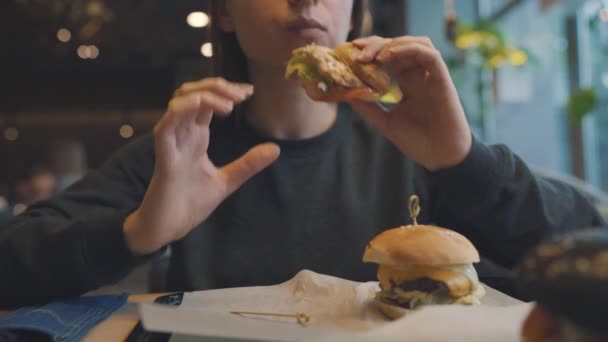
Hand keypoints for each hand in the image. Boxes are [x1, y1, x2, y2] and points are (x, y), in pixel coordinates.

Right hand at [124, 78, 279, 254]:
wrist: (169, 228)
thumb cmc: (191, 203)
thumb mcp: (227, 181)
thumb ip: (248, 164)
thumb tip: (275, 148)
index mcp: (195, 136)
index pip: (208, 100)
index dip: (226, 90)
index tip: (249, 92)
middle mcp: (182, 134)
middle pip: (193, 93)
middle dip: (217, 86)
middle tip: (242, 95)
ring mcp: (172, 143)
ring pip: (179, 102)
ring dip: (205, 95)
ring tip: (229, 105)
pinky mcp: (164, 157)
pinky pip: (166, 125)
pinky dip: (181, 110)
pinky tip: (201, 106)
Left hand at [348, 36, 471, 171]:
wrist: (440, 158)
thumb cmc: (418, 141)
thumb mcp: (385, 122)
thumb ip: (367, 107)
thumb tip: (345, 93)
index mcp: (408, 83)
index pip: (390, 55)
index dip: (371, 49)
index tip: (350, 52)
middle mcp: (420, 75)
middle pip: (400, 45)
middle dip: (377, 44)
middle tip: (357, 51)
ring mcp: (432, 76)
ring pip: (417, 43)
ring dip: (394, 43)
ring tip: (374, 55)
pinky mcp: (443, 80)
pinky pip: (430, 55)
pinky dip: (410, 49)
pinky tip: (390, 56)